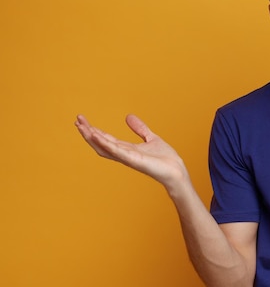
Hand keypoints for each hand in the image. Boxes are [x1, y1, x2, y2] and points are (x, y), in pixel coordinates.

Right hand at [75, 114, 189, 188]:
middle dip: (88, 132)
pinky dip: (105, 143)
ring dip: (92, 137)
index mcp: (127, 149)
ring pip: (104, 147)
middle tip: (77, 120)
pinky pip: (116, 151)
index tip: (83, 120)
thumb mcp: (151, 138)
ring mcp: (127, 158)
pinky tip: (96, 135)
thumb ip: (140, 129)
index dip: (94, 130)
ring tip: (81, 126)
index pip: (106, 138)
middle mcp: (124, 154)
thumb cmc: (165, 159)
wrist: (176, 171)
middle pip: (100, 143)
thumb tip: (128, 116)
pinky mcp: (133, 160)